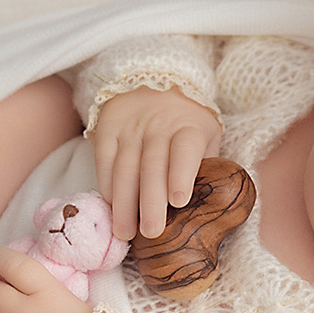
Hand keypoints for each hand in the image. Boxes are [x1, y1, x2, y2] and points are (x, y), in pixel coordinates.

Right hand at [91, 86, 221, 239]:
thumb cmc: (186, 121)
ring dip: (124, 203)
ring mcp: (130, 128)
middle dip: (150, 202)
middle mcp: (158, 126)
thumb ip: (207, 165)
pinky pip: (104, 160)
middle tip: (151, 232)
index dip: (181, 174)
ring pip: (125, 168)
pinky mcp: (107, 129)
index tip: (179, 202)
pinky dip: (106, 185)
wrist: (152, 80)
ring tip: (125, 232)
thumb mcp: (206, 134)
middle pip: (152, 166)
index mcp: (189, 127)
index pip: (185, 150)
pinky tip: (111, 207)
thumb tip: (209, 206)